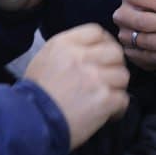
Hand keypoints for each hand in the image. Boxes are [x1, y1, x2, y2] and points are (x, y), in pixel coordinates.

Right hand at [25, 24, 130, 149]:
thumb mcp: (45, 59)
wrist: (32, 122)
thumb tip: (91, 51)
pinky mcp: (105, 100)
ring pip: (123, 76)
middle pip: (115, 52)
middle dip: (115, 66)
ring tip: (106, 98)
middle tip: (108, 78)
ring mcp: (95, 78)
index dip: (104, 43)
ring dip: (117, 88)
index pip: (97, 31)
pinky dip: (118, 108)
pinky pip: (123, 99)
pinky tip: (108, 113)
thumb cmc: (35, 94)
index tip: (103, 56)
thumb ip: (68, 50)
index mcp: (65, 43)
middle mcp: (82, 57)